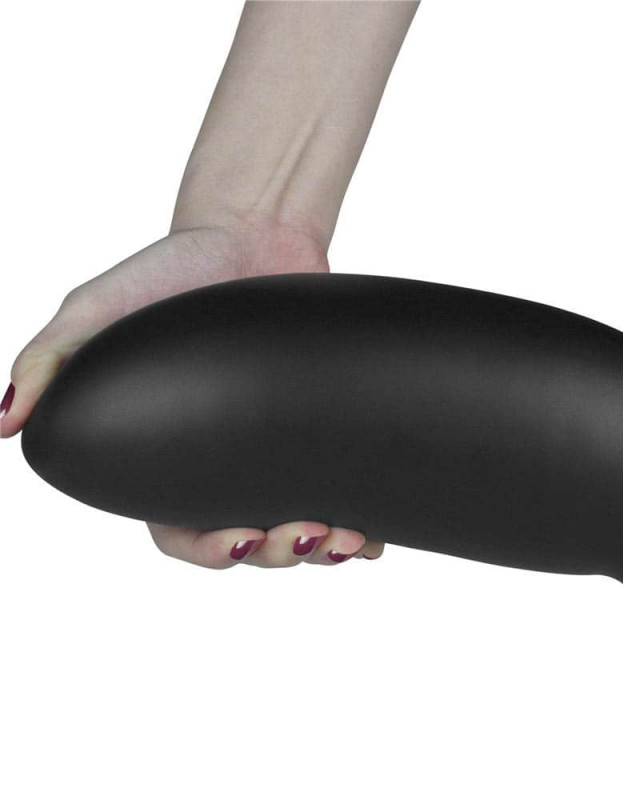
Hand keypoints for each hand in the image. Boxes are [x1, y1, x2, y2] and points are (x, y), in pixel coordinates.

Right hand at [1, 220, 384, 567]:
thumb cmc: (169, 274)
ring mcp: (276, 452)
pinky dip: (362, 525)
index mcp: (170, 456)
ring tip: (347, 539)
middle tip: (306, 534)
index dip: (208, 552)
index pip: (180, 530)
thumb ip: (48, 363)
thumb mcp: (95, 310)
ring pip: (300, 529)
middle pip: (249, 542)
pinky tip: (375, 532)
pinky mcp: (321, 433)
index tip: (240, 542)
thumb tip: (5, 425)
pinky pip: (344, 491)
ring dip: (324, 550)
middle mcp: (225, 464)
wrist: (253, 236)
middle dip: (278, 555)